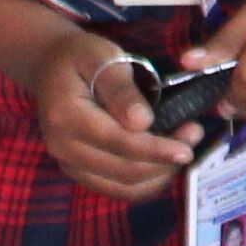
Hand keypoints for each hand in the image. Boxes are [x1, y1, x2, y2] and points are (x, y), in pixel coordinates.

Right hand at [28, 30, 196, 200]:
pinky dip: (147, 181)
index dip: (155, 149)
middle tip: (194, 135)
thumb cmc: (81, 57)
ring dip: (160, 173)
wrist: (51, 67)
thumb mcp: (102, 57)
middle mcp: (62, 148)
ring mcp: (69, 164)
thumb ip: (121, 90)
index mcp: (65, 117)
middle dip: (164, 160)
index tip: (187, 147)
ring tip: (185, 146)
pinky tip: (166, 162)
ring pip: (124, 186)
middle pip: (123, 169)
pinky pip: (118, 189)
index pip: (118, 142)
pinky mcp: (81, 172)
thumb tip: (143, 122)